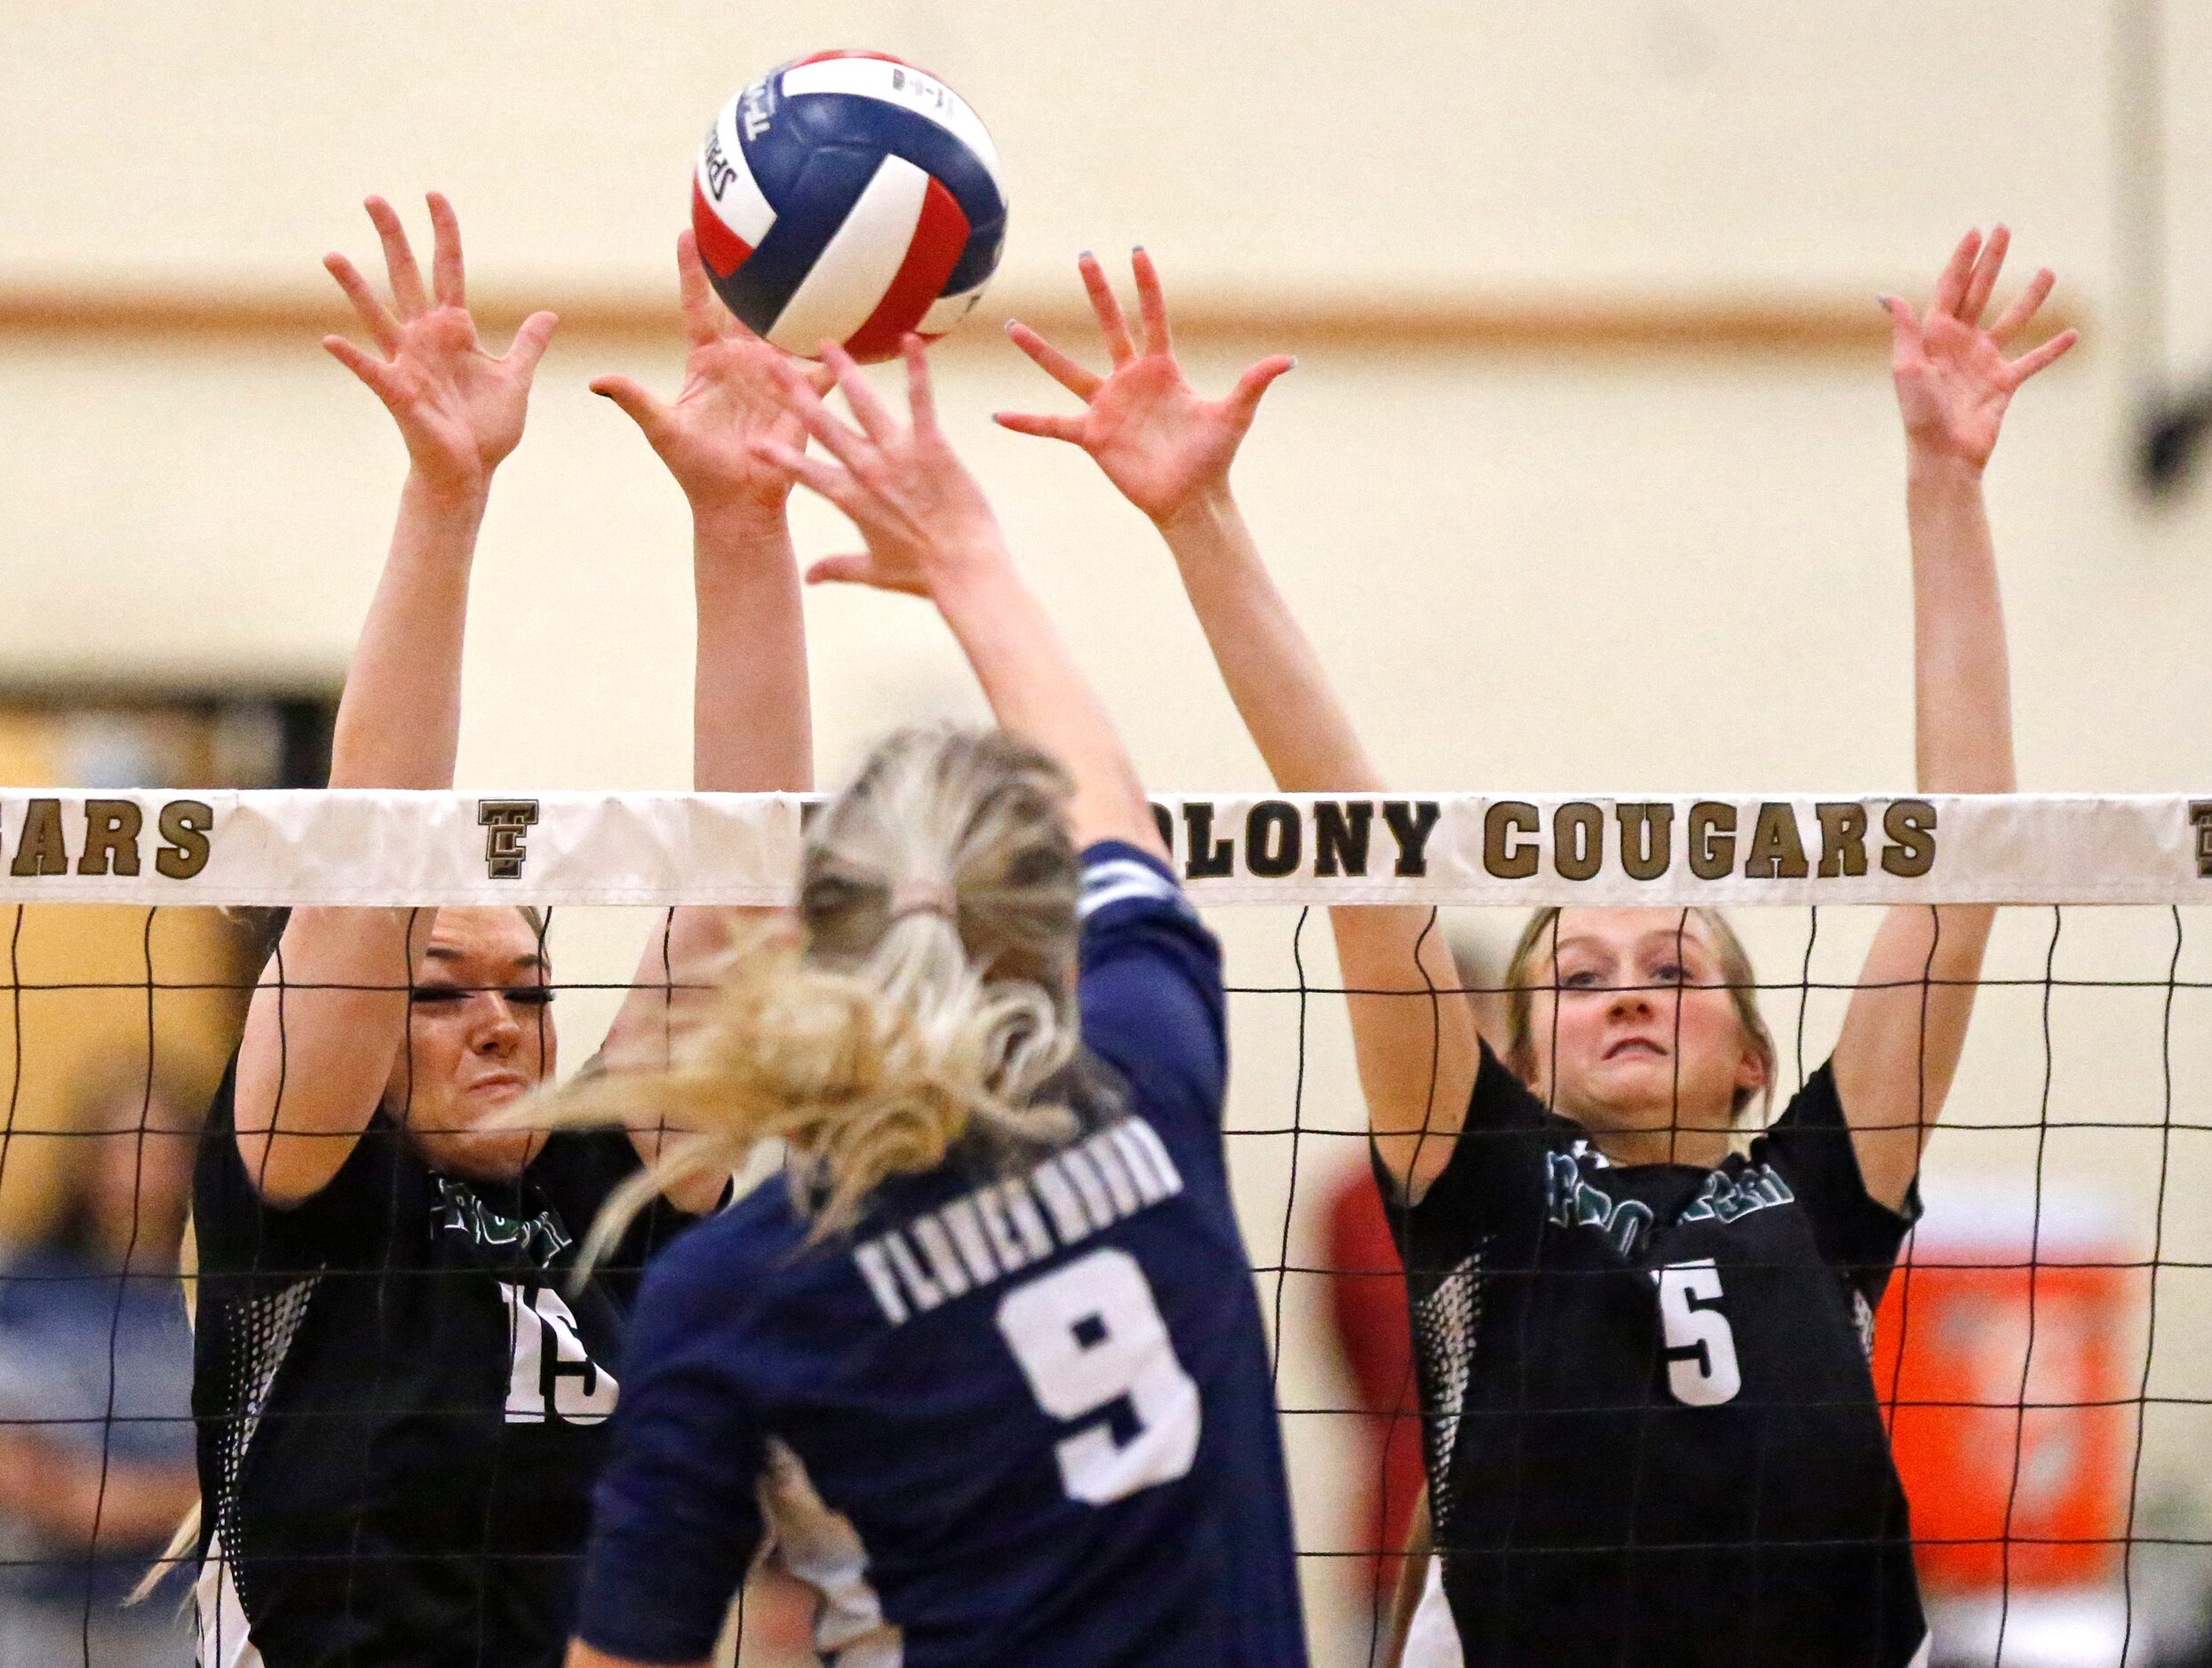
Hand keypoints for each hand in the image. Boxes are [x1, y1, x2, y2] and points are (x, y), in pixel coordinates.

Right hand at [323, 194, 555, 501]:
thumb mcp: (515, 378)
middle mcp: (425, 338)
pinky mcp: (399, 393)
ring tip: (331, 256)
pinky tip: (330, 339)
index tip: (434, 195)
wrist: (471, 471)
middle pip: (406, 277)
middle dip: (393, 238)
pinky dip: (352, 356)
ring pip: (378, 315)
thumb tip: (549, 313)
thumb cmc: (486, 428)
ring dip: (355, 288)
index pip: (447, 269)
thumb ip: (528, 345)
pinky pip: (371, 371)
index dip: (443, 233)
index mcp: (454, 330)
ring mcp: (408, 363)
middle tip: (373, 197)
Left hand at [591, 231, 834, 520]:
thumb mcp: (662, 431)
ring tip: (813, 261)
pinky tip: (858, 328)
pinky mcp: (801, 398)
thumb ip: (634, 400)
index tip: (689, 232)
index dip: (692, 271)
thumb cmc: (696, 471)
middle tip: (760, 228)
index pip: (696, 306)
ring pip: (786, 329)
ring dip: (798, 301)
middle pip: (745, 307)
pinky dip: (838, 353)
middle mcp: (741, 363)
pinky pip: (822, 370)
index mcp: (705, 363)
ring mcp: (773, 377)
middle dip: (752, 272)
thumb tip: (596, 381)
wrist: (736, 505)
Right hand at [753, 337, 1005, 596]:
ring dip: (843, 371)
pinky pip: (920, 400)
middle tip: (770, 364)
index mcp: (849, 499)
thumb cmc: (923, 574)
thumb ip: (838, 569)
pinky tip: (910, 339)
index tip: (749, 440)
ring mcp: (897, 455)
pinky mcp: (931, 445)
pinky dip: (917, 369)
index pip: (802, 472)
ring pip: (862, 404)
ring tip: (827, 344)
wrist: (963, 568)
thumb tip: (808, 579)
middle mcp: (865, 471)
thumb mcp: (875, 573)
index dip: (775, 456)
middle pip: (821, 425)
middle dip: (793, 392)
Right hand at [995, 250, 1292, 524]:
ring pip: (1067, 370)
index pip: (1153, 317)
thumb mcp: (1235, 416)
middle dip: (1098, 292)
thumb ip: (1253, 384)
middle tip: (1084, 256)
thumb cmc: (1213, 458)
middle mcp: (1130, 382)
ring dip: (1040, 350)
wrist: (1191, 499)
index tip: (1136, 251)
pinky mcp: (1093, 437)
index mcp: (1162, 370)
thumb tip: (1287, 360)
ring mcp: (1108, 407)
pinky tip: (998, 415)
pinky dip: (1026, 422)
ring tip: (1012, 325)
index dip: (1146, 286)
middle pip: (1110, 326)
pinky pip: (1052, 425)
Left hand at [1884, 226, 2075, 472]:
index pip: (1950, 288)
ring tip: (2048, 271)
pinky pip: (2033, 361)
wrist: (1944, 456)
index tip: (1975, 232)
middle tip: (2005, 229)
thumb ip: (1905, 330)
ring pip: (2012, 321)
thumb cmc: (1920, 414)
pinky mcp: (2003, 384)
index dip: (1962, 260)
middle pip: (1979, 293)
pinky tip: (2073, 334)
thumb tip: (1888, 295)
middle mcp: (1959, 344)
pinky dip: (2052, 349)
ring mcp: (1983, 362)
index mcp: (1934, 337)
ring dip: (2030, 297)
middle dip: (1992, 262)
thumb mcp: (1908, 368)